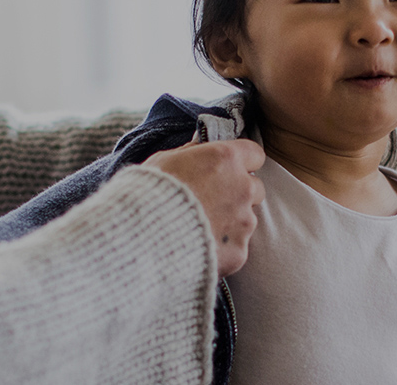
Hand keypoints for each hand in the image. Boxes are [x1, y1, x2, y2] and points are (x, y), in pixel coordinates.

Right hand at [143, 140, 264, 276]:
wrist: (140, 239)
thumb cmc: (148, 194)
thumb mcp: (164, 160)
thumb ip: (190, 151)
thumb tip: (199, 143)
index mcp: (226, 159)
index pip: (255, 154)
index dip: (241, 162)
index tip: (227, 170)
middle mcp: (242, 188)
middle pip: (256, 188)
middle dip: (239, 193)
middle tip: (212, 201)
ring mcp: (244, 222)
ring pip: (247, 219)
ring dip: (231, 221)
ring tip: (199, 228)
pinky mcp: (239, 252)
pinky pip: (236, 247)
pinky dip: (222, 248)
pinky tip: (199, 248)